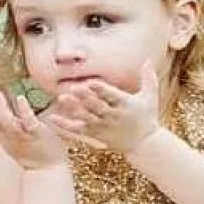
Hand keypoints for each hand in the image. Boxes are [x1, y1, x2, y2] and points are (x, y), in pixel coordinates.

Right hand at [0, 88, 69, 169]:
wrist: (47, 171)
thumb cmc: (30, 154)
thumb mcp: (10, 141)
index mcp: (5, 136)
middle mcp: (11, 136)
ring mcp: (23, 135)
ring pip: (8, 122)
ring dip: (1, 108)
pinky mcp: (37, 134)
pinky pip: (29, 121)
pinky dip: (24, 110)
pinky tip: (20, 98)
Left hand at [46, 61, 162, 152]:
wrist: (144, 144)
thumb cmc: (147, 116)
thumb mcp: (151, 96)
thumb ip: (148, 78)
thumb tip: (148, 59)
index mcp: (125, 104)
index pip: (111, 95)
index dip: (100, 89)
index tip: (90, 82)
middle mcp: (113, 116)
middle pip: (97, 106)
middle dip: (85, 98)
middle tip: (72, 88)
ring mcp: (103, 126)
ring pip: (86, 117)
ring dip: (73, 108)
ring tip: (61, 98)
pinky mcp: (95, 134)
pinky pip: (78, 129)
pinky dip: (65, 125)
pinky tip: (52, 118)